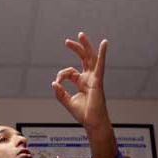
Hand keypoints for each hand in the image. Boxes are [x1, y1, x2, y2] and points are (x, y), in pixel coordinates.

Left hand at [53, 32, 115, 157]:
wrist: (92, 123)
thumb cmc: (84, 114)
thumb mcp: (68, 102)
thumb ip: (60, 93)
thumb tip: (53, 83)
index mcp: (82, 82)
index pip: (70, 72)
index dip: (61, 75)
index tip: (57, 82)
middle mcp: (89, 78)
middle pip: (83, 59)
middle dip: (76, 48)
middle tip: (67, 41)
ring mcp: (94, 79)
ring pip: (91, 58)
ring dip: (86, 46)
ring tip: (81, 35)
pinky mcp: (97, 81)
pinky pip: (100, 65)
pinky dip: (102, 54)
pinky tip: (104, 44)